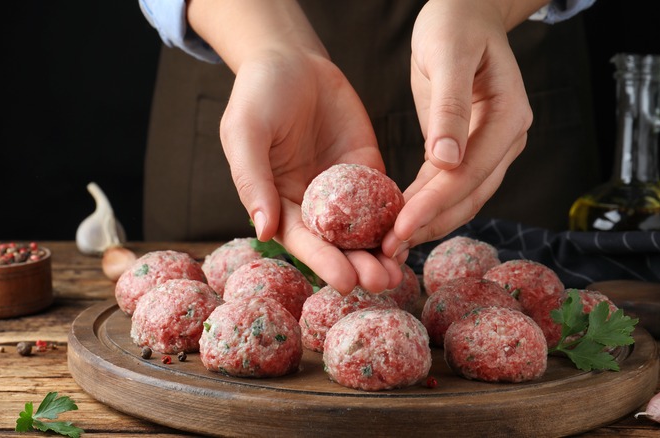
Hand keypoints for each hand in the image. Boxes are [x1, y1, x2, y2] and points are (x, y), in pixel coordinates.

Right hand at [219, 48, 404, 293]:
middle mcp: (311, 205)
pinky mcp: (368, 171)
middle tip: (382, 282)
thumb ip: (253, 179)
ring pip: (365, 230)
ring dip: (382, 252)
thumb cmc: (258, 95)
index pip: (302, 241)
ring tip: (400, 270)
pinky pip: (385, 198)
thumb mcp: (245, 132)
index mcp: (278, 203)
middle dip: (359, 265)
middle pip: (338, 245)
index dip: (323, 262)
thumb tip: (262, 231)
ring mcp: (343, 191)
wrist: (292, 60)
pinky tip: (414, 232)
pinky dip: (399, 218)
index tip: (344, 282)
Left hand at [382, 0, 538, 257]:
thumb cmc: (454, 24)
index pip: (470, 173)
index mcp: (509, 117)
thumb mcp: (448, 54)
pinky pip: (452, 186)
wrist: (467, 12)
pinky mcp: (473, 149)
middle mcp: (508, 139)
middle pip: (471, 194)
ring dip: (429, 223)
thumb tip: (446, 161)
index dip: (435, 204)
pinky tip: (401, 219)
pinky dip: (428, 205)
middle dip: (430, 224)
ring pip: (464, 198)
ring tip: (390, 245)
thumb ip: (450, 107)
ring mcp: (494, 147)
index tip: (401, 227)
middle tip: (389, 250)